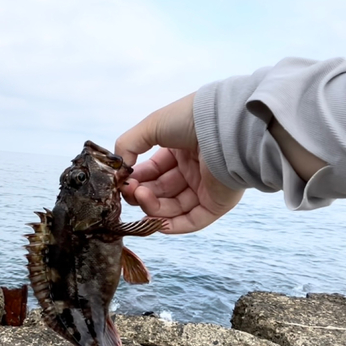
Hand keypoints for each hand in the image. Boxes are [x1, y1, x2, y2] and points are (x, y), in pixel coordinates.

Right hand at [115, 93, 244, 233]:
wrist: (226, 124)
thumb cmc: (191, 118)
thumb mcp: (152, 125)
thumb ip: (128, 144)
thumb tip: (119, 169)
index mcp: (179, 151)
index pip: (152, 172)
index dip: (136, 178)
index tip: (122, 182)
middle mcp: (192, 170)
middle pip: (160, 192)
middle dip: (141, 194)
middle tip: (130, 190)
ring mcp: (204, 188)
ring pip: (172, 208)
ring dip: (152, 207)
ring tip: (141, 196)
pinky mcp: (217, 204)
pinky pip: (192, 221)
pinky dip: (172, 226)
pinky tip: (155, 222)